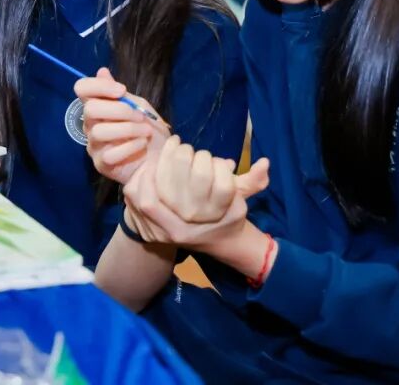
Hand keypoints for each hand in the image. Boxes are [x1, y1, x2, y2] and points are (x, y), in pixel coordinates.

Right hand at [74, 67, 169, 183]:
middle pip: (89, 109)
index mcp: (99, 106)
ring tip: (146, 132)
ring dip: (128, 129)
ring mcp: (94, 146)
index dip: (99, 86)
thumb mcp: (140, 107)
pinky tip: (142, 145)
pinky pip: (110, 154)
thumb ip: (121, 93)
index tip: (121, 91)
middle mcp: (91, 125)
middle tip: (139, 116)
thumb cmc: (149, 131)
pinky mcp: (102, 164)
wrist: (161, 159)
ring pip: (99, 132)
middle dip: (119, 110)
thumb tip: (102, 71)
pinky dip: (130, 147)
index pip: (82, 89)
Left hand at [123, 137, 269, 248]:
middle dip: (144, 174)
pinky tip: (148, 171)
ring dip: (139, 177)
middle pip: (139, 199)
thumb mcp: (240, 204)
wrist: (219, 241)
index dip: (150, 179)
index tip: (166, 156)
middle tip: (158, 155)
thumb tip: (266, 163)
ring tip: (152, 161)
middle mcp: (164, 232)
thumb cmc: (228, 220)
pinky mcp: (148, 225)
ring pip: (133, 199)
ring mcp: (154, 231)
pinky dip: (136, 184)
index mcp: (181, 229)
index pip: (151, 203)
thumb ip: (252, 183)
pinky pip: (132, 201)